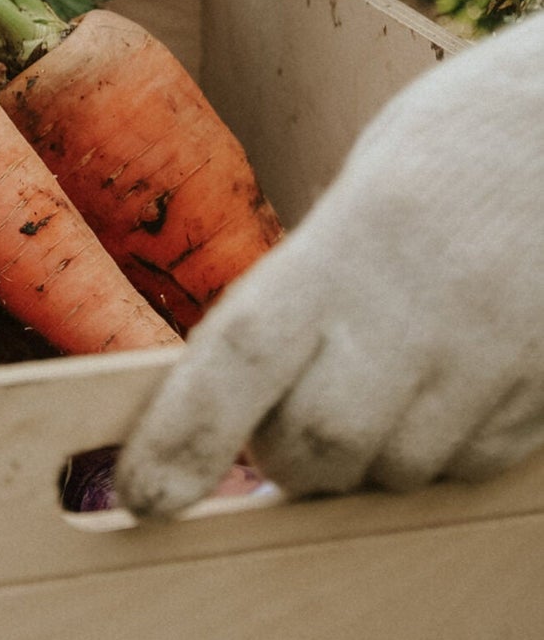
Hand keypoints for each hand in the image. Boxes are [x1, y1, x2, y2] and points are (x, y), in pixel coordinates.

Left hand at [117, 13, 543, 515]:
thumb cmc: (465, 145)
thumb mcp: (367, 186)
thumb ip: (305, 285)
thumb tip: (235, 386)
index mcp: (355, 237)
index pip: (243, 356)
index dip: (182, 436)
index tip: (144, 494)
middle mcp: (423, 304)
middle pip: (317, 444)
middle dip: (284, 456)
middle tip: (287, 422)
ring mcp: (495, 356)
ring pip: (394, 472)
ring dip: (363, 461)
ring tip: (380, 391)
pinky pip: (467, 468)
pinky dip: (437, 454)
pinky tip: (446, 392)